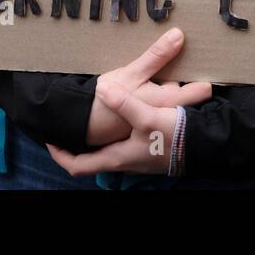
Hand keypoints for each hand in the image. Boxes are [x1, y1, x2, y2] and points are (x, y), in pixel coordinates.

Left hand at [50, 79, 181, 176]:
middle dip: (79, 144)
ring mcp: (139, 157)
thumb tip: (102, 89)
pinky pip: (127, 144)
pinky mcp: (152, 151)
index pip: (78, 165)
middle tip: (69, 128)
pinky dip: (119, 133)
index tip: (50, 141)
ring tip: (92, 119)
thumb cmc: (173, 136)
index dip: (61, 154)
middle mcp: (125, 161)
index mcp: (117, 156)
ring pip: (110, 150)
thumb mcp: (147, 116)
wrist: (205, 146)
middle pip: (92, 158)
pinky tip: (125, 117)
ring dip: (99, 138)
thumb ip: (124, 102)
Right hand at [85, 28, 210, 146]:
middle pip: (186, 88)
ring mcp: (159, 116)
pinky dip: (161, 89)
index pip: (201, 90)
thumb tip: (180, 34)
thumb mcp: (132, 73)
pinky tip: (153, 80)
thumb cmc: (108, 99)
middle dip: (188, 74)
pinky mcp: (148, 117)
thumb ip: (157, 56)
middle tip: (192, 54)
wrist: (85, 122)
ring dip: (173, 81)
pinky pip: (162, 100)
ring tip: (170, 62)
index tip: (216, 65)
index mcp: (169, 99)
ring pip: (173, 93)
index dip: (208, 77)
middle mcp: (168, 110)